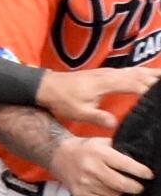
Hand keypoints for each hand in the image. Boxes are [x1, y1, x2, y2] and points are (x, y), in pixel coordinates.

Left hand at [38, 64, 160, 128]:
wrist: (47, 86)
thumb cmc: (62, 100)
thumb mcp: (78, 113)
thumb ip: (97, 117)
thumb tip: (114, 124)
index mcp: (105, 84)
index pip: (135, 84)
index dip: (151, 89)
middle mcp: (108, 75)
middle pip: (139, 74)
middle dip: (156, 79)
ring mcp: (107, 72)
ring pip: (134, 71)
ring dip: (151, 73)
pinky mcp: (104, 73)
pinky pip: (127, 71)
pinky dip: (140, 72)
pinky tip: (147, 74)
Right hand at [49, 134, 153, 195]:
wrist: (56, 154)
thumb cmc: (82, 149)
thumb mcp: (101, 142)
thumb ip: (119, 150)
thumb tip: (138, 161)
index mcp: (98, 153)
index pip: (126, 165)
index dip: (141, 172)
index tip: (148, 175)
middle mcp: (91, 168)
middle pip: (122, 185)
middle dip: (136, 187)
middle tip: (139, 186)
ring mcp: (84, 183)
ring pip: (115, 195)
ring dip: (120, 192)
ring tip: (118, 186)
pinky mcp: (80, 193)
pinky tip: (107, 191)